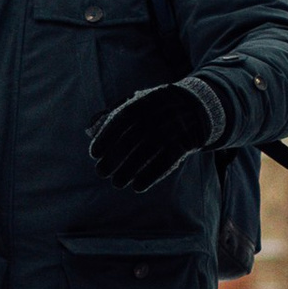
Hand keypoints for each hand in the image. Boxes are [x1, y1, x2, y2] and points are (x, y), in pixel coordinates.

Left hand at [87, 81, 218, 192]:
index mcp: (143, 102)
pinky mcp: (184, 143)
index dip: (106, 138)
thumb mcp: (137, 102)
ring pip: (147, 153)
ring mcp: (171, 129)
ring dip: (129, 171)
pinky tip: (137, 186)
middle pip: (131, 139)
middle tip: (101, 172)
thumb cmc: (157, 108)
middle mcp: (157, 115)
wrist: (198, 106)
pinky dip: (150, 176)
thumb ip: (112, 113)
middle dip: (114, 158)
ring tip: (117, 183)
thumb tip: (89, 130)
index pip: (120, 120)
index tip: (94, 154)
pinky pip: (165, 162)